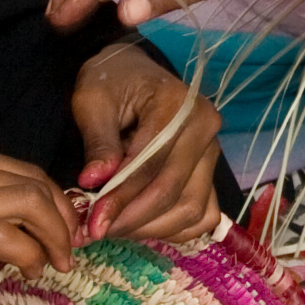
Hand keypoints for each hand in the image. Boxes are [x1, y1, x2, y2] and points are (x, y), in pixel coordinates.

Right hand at [0, 139, 80, 297]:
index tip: (63, 230)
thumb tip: (11, 235)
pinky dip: (30, 253)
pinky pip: (8, 235)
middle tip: (69, 250)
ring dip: (55, 237)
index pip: (25, 171)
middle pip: (37, 183)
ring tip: (55, 263)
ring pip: (31, 202)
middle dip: (64, 219)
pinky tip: (27, 270)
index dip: (55, 202)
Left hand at [71, 43, 224, 243]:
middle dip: (133, 219)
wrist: (133, 73)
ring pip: (190, 209)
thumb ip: (98, 142)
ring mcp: (212, 153)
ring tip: (113, 227)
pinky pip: (201, 215)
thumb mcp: (93, 101)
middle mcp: (205, 130)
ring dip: (150, 227)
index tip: (92, 223)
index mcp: (178, 105)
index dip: (121, 198)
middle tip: (96, 232)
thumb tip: (94, 182)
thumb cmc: (111, 82)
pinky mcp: (210, 172)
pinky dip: (172, 228)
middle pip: (174, 191)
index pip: (150, 164)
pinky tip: (141, 224)